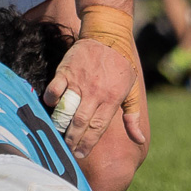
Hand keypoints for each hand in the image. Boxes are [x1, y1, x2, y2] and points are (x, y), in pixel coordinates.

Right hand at [44, 38, 147, 158]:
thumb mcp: (132, 91)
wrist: (108, 35)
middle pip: (81, 123)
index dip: (88, 144)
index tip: (80, 155)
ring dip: (60, 125)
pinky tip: (50, 107)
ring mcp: (80, 81)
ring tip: (56, 135)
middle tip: (66, 150)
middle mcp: (96, 92)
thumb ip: (133, 117)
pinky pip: (55, 88)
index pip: (97, 128)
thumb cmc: (122, 66)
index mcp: (112, 99)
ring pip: (67, 109)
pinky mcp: (67, 70)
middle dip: (72, 140)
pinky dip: (51, 99)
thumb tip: (139, 140)